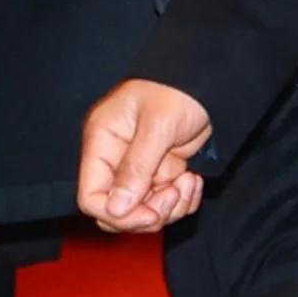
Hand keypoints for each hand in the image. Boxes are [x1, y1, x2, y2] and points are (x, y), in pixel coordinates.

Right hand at [78, 80, 210, 233]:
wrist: (207, 81)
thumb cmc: (177, 89)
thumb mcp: (157, 125)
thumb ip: (136, 166)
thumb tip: (116, 209)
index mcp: (102, 142)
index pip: (90, 196)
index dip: (117, 214)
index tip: (149, 214)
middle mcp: (115, 159)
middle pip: (116, 212)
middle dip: (148, 214)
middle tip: (173, 194)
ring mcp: (139, 169)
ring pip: (143, 213)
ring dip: (171, 207)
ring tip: (189, 180)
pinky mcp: (160, 173)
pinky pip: (164, 205)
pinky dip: (182, 201)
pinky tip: (193, 179)